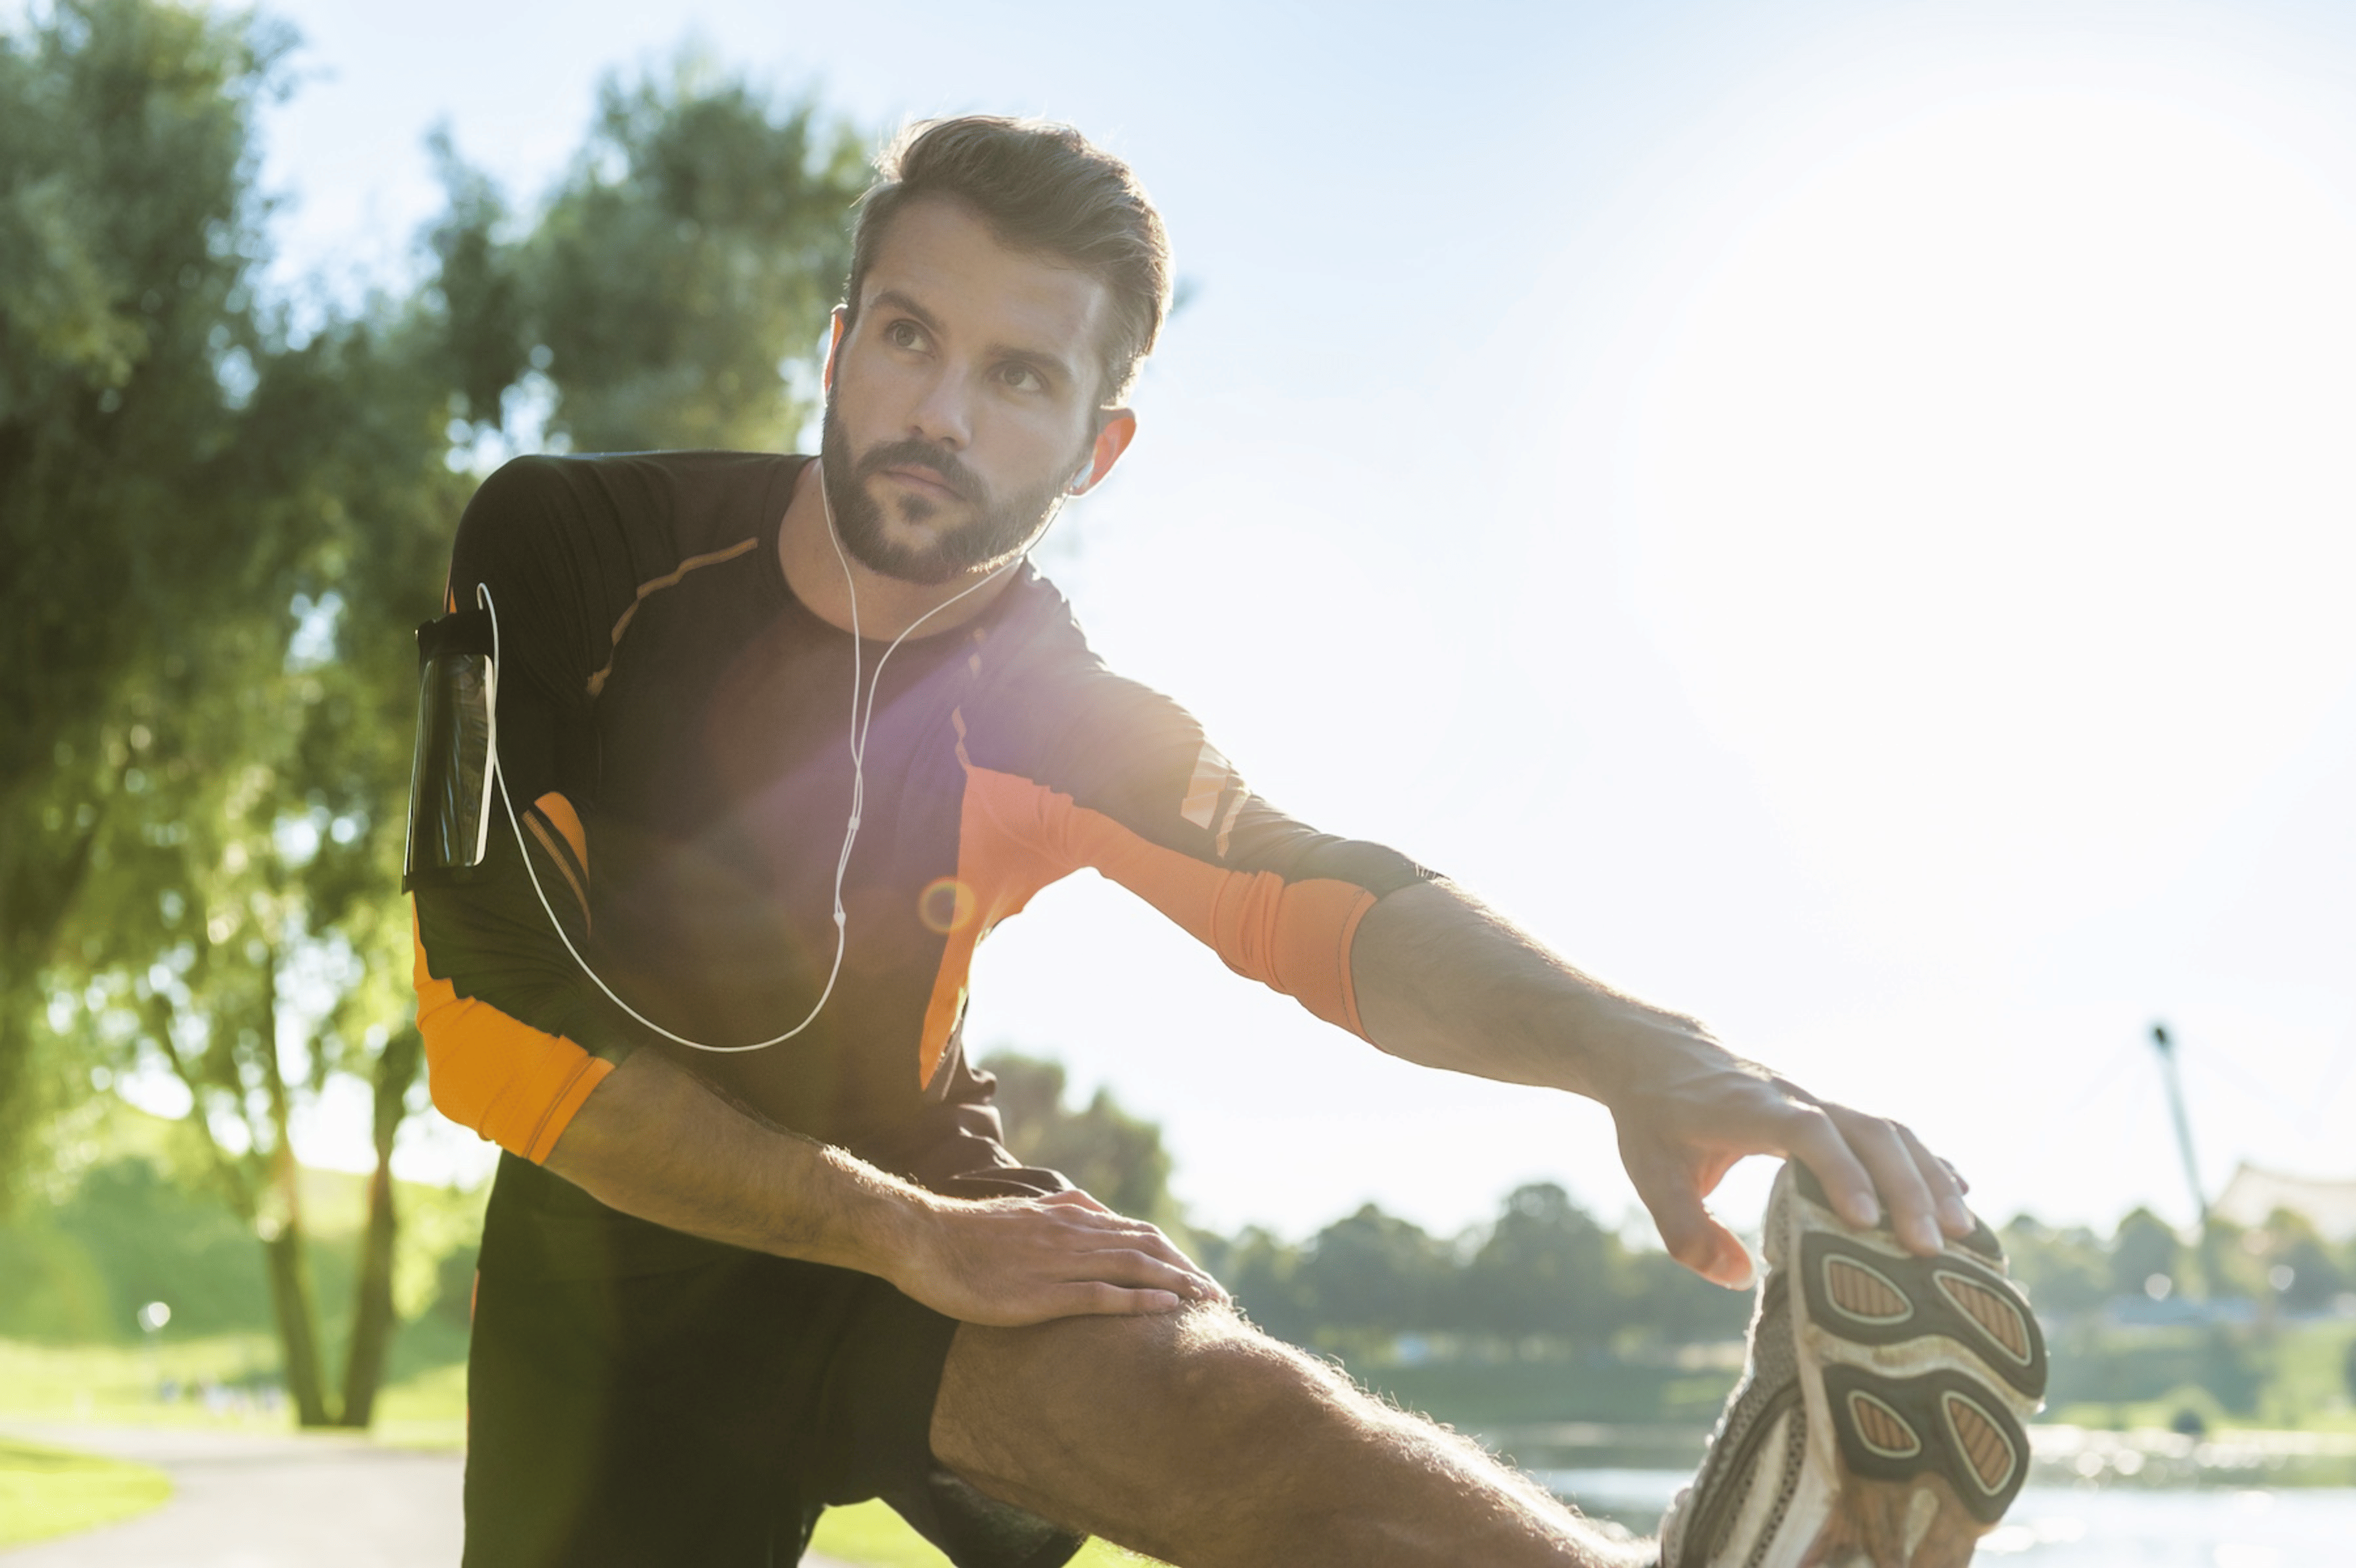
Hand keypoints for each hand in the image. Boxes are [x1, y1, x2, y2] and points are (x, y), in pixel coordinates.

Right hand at [893, 1187, 1229, 1326]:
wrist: (922, 1237)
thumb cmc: (964, 1235)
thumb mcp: (1020, 1217)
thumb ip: (1055, 1216)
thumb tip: (1085, 1215)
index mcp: (1067, 1216)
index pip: (1135, 1232)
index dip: (1172, 1254)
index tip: (1196, 1276)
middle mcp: (1073, 1232)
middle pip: (1148, 1247)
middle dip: (1188, 1270)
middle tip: (1218, 1297)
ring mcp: (1060, 1260)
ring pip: (1136, 1266)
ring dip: (1179, 1283)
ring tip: (1210, 1302)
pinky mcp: (1043, 1290)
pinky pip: (1103, 1294)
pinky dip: (1141, 1300)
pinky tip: (1169, 1308)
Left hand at [1607, 1031, 1975, 1287]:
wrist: (1661, 1053)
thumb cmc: (1655, 1118)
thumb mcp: (1649, 1174)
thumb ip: (1685, 1230)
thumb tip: (1736, 1279)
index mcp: (1750, 1110)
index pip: (1807, 1131)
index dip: (1841, 1172)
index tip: (1866, 1221)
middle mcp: (1795, 1099)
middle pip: (1866, 1131)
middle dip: (1906, 1188)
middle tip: (1931, 1251)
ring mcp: (1819, 1101)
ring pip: (1889, 1129)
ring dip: (1928, 1177)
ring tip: (1962, 1234)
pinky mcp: (1832, 1111)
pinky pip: (1890, 1132)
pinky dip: (1926, 1160)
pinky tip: (1960, 1194)